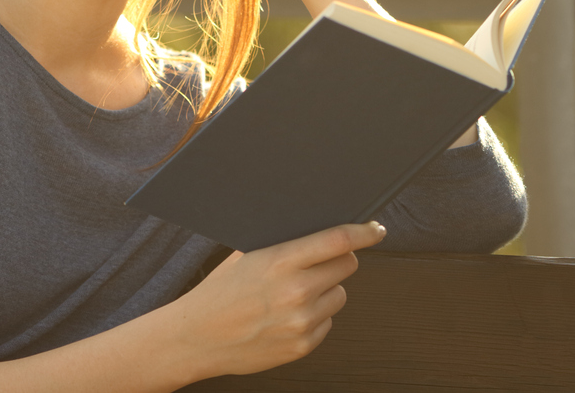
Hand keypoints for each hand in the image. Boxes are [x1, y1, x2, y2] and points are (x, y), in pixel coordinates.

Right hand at [167, 221, 386, 377]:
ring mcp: (301, 322)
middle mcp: (296, 291)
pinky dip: (316, 316)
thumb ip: (282, 245)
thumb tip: (317, 228)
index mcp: (280, 262)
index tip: (377, 229)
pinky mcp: (303, 346)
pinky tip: (288, 315)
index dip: (364, 232)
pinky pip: (328, 321)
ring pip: (340, 294)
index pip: (338, 240)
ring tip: (294, 293)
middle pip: (347, 265)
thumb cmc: (220, 291)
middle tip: (320, 261)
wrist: (197, 338)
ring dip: (326, 289)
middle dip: (339, 259)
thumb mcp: (245, 256)